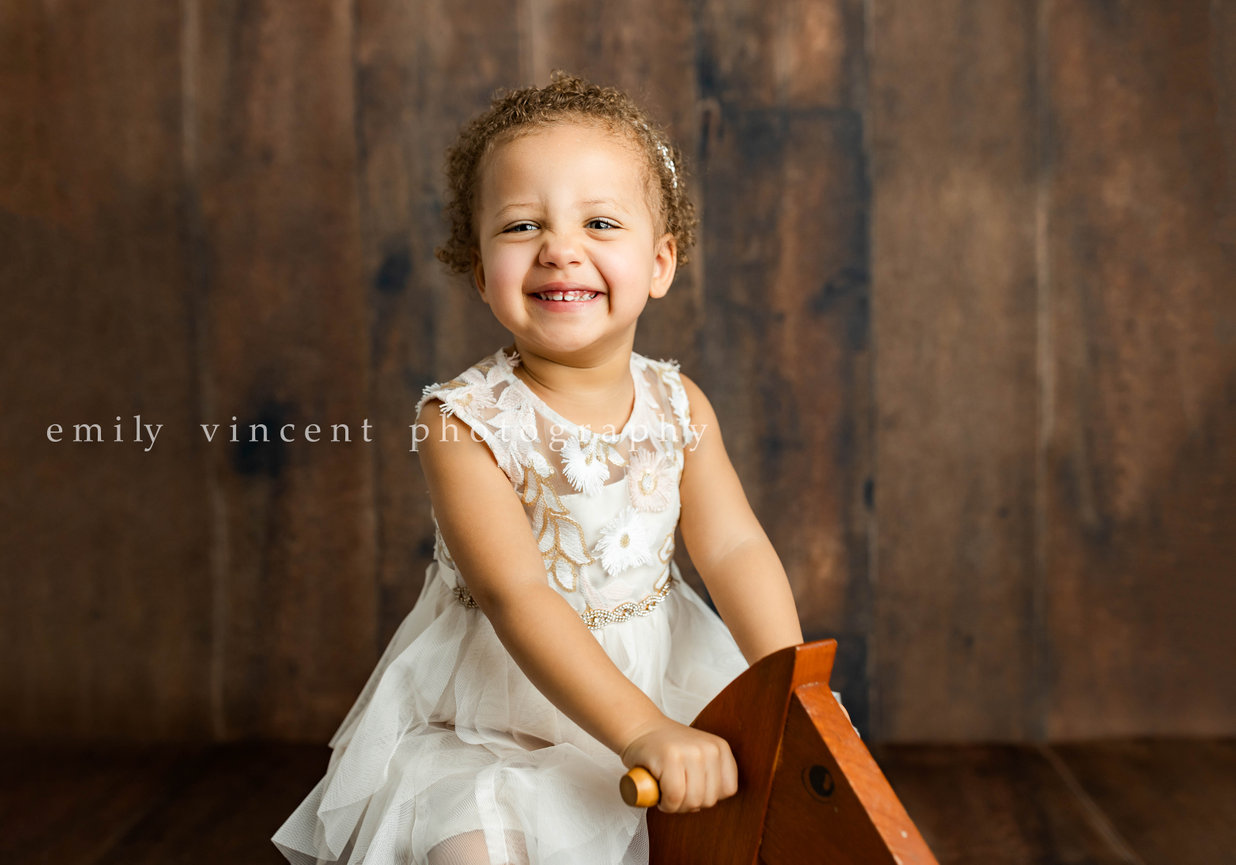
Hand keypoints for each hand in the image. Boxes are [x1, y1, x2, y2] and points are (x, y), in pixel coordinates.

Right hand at [619, 717, 737, 812]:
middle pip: (709, 799)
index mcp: (720, 748)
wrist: (640, 727)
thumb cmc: (667, 749)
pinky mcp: (671, 758)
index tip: (691, 788)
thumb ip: (710, 776)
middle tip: (674, 791)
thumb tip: (706, 803)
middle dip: (689, 804)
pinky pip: (674, 797)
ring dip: (676, 805)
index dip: (707, 796)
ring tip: (666, 790)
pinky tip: (658, 792)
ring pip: (693, 801)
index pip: (728, 790)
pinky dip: (665, 804)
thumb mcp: (698, 756)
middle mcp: (709, 749)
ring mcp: (691, 752)